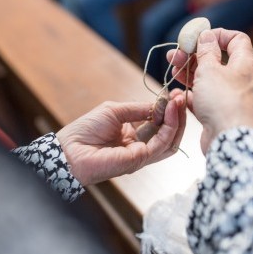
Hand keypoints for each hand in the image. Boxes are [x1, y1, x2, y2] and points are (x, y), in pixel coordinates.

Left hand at [56, 93, 185, 185]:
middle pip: (168, 133)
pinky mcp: (139, 159)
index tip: (175, 94)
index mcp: (133, 135)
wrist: (70, 149)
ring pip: (170, 140)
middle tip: (182, 97)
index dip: (168, 109)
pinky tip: (169, 111)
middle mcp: (140, 146)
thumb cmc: (86, 129)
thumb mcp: (115, 110)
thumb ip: (139, 109)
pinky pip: (161, 143)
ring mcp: (141, 154)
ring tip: (179, 102)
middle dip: (177, 114)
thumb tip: (161, 103)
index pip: (158, 123)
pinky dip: (169, 126)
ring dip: (178, 120)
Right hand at [167, 28, 252, 152]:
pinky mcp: (218, 112)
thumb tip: (207, 36)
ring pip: (207, 79)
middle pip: (215, 60)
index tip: (199, 38)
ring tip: (172, 70)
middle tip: (175, 55)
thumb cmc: (223, 101)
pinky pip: (203, 98)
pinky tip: (177, 93)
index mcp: (243, 64)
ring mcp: (228, 97)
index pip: (236, 40)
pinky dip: (191, 94)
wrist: (229, 140)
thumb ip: (206, 51)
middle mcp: (238, 79)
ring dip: (188, 73)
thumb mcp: (210, 69)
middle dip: (193, 55)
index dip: (218, 35)